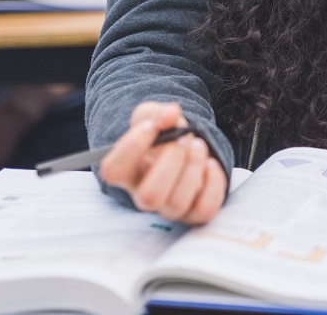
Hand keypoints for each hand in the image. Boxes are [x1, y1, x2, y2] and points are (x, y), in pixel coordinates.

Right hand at [98, 102, 226, 224]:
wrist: (185, 147)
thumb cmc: (163, 134)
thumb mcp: (154, 117)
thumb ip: (158, 113)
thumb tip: (171, 114)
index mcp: (126, 172)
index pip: (113, 171)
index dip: (132, 146)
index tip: (152, 126)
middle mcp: (143, 195)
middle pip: (149, 196)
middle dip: (171, 162)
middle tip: (182, 139)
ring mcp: (169, 207)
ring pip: (177, 204)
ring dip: (193, 168)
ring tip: (198, 145)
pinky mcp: (194, 213)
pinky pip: (204, 210)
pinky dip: (213, 184)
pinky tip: (211, 164)